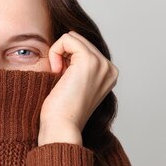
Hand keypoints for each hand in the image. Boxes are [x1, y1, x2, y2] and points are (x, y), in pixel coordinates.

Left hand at [38, 30, 117, 145]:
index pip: (83, 48)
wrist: (62, 128)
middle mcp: (110, 68)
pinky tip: (57, 72)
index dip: (67, 60)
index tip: (64, 82)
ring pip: (72, 37)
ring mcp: (102, 64)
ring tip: (59, 76)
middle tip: (60, 79)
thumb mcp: (75, 84)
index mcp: (109, 74)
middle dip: (64, 55)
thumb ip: (78, 66)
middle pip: (78, 40)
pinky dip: (55, 52)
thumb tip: (67, 43)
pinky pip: (67, 38)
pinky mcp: (89, 60)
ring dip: (59, 54)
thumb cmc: (61, 112)